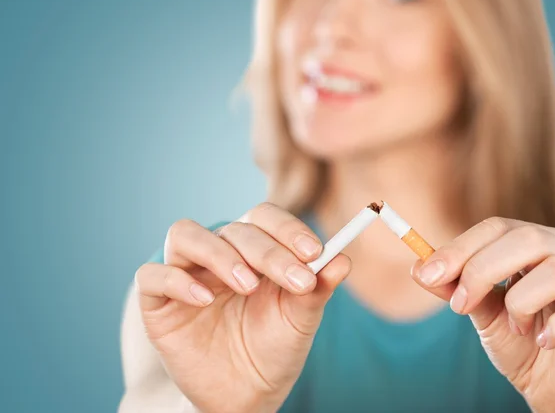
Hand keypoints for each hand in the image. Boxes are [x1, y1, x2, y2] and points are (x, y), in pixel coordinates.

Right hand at [135, 203, 350, 412]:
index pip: (264, 218)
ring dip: (220, 254)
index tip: (314, 253)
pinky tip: (204, 300)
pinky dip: (177, 280)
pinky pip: (153, 276)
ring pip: (185, 234)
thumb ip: (317, 288)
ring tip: (248, 285)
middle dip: (269, 252)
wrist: (244, 395)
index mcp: (253, 251)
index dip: (287, 229)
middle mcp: (218, 254)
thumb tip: (343, 258)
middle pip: (235, 229)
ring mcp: (186, 273)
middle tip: (296, 279)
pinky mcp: (158, 301)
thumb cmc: (273, 349)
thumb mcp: (299, 320)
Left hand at [411, 217, 554, 412]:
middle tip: (459, 306)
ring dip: (521, 301)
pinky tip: (543, 341)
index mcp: (536, 247)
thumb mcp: (482, 313)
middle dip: (480, 270)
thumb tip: (418, 268)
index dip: (459, 248)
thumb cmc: (521, 343)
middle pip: (526, 238)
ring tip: (517, 327)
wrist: (554, 390)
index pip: (496, 228)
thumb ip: (456, 288)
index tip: (428, 275)